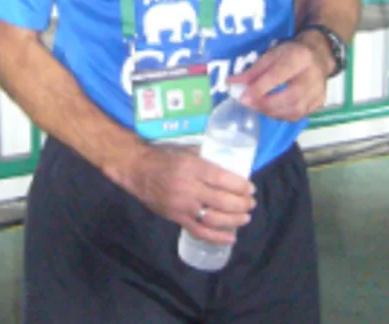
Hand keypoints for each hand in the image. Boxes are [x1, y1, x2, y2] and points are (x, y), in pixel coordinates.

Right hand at [121, 143, 255, 244]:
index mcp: (193, 168)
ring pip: (214, 219)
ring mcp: (183, 206)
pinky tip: (230, 238)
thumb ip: (206, 157)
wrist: (137, 169)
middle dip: (241, 204)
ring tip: (246, 218)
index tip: (251, 188)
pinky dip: (217, 237)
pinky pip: (199, 231)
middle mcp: (190, 188)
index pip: (223, 179)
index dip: (240, 186)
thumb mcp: (186, 150)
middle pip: (222, 201)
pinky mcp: (176, 218)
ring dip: (234, 221)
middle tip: (251, 203)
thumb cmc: (162, 156)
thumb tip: (227, 163)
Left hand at [231, 34, 332, 120]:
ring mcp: (318, 92)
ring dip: (271, 112)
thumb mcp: (271, 55)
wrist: (318, 56)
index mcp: (300, 57)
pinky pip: (298, 116)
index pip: (279, 76)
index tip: (242, 97)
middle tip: (248, 103)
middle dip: (265, 104)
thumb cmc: (291, 53)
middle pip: (290, 98)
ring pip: (294, 111)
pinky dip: (281, 115)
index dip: (259, 89)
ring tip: (257, 105)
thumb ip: (253, 70)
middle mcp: (313, 77)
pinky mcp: (319, 103)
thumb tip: (231, 83)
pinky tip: (271, 109)